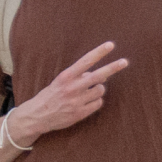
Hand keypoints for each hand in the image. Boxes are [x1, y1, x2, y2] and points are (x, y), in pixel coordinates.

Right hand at [9, 40, 129, 147]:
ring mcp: (77, 101)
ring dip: (98, 89)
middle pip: (98, 75)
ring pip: (100, 90)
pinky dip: (95, 101)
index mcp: (65, 77)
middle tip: (125, 62)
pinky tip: (87, 102)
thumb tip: (99, 74)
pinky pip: (98, 103)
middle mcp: (72, 87)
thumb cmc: (50, 96)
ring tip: (89, 91)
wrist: (37, 116)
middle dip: (113, 67)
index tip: (111, 45)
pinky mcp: (80, 113)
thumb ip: (78, 77)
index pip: (85, 61)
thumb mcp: (60, 82)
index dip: (99, 52)